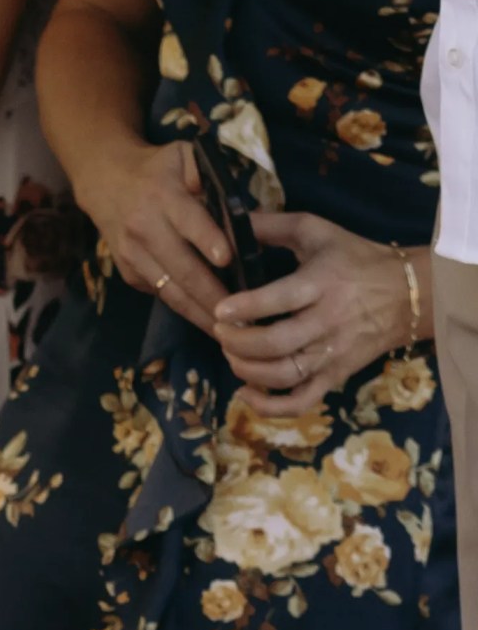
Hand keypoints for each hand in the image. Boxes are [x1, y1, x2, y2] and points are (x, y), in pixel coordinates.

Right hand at [84, 137, 229, 330]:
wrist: (105, 182)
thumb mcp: (184, 156)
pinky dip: (186, 309)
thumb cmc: (157, 168)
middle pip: (182, 267)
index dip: (208, 240)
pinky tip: (208, 320)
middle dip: (212, 295)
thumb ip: (211, 175)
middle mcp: (145, 229)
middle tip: (242, 316)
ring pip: (171, 291)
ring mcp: (134, 256)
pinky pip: (161, 294)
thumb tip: (243, 207)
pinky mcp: (129, 274)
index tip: (228, 259)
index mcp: (163, 196)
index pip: (189, 220)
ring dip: (200, 314)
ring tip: (227, 333)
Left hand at [212, 210, 420, 402]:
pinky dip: (269, 407)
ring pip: (283, 375)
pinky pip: (300, 402)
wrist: (408, 293)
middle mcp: (328, 321)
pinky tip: (246, 393)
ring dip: (247, 370)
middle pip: (276, 343)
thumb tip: (227, 222)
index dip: (246, 308)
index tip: (220, 310)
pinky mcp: (335, 376)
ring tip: (231, 354)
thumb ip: (273, 226)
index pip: (281, 299)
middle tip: (220, 331)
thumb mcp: (318, 232)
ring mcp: (332, 354)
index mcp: (323, 283)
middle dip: (238, 342)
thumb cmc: (354, 258)